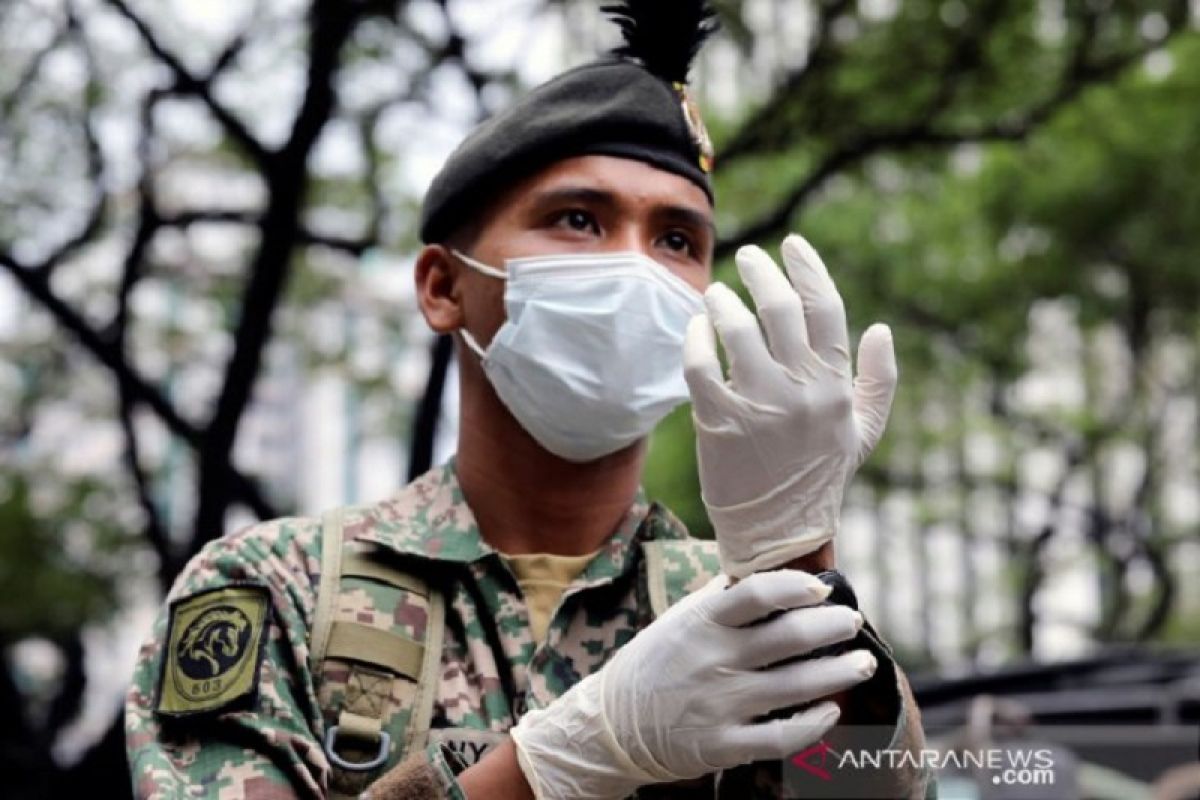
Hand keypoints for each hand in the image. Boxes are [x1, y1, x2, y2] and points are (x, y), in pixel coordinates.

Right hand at [509, 570, 875, 798]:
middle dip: (832, 628)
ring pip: (796, 686)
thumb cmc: (655, 663)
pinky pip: (780, 737)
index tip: (823, 588)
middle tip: (851, 623)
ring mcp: (719, 705)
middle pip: (788, 638)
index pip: (755, 594)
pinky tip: (830, 711)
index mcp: (702, 623)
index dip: (795, 587)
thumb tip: (764, 568)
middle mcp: (713, 660)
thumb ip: (720, 598)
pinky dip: (812, 724)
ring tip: (861, 663)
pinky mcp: (723, 746)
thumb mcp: (679, 621)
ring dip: (838, 672)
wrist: (613, 726)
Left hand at [683, 234, 897, 578]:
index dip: (808, 269)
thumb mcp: (864, 432)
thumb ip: (879, 380)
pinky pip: (701, 364)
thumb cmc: (820, 478)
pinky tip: (696, 327)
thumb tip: (881, 328)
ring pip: (737, 329)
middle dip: (761, 271)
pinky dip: (696, 337)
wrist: (780, 532)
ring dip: (723, 301)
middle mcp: (799, 390)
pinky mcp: (718, 421)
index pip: (826, 309)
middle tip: (748, 256)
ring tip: (716, 293)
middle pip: (779, 308)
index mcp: (835, 386)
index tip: (792, 244)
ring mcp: (758, 405)